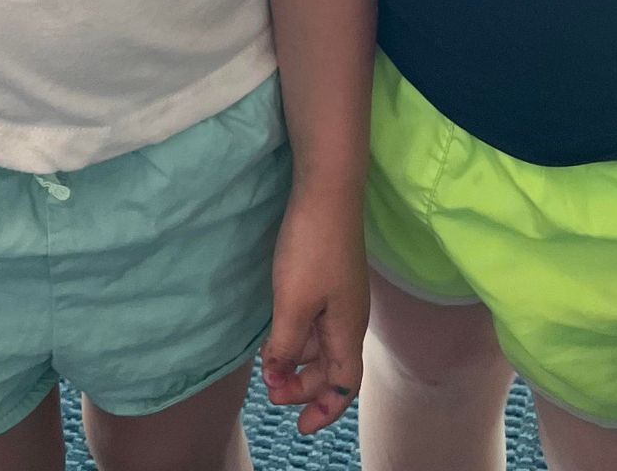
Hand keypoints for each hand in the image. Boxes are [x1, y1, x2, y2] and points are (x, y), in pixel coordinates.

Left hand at [261, 186, 368, 434]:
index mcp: (347, 330)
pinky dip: (297, 334)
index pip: (345, 385)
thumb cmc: (312, 248)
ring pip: (321, 343)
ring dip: (297, 359)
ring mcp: (341, 295)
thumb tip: (277, 378)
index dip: (326, 410)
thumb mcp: (292, 304)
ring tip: (267, 362)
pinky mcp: (330, 276)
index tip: (300, 427)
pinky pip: (316, 321)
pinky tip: (275, 330)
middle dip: (302, 385)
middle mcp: (349, 317)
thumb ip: (285, 346)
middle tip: (269, 390)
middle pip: (332, 367)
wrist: (327, 189)